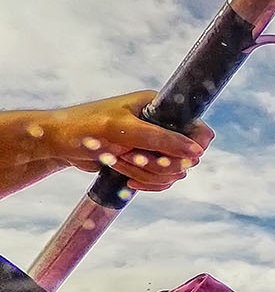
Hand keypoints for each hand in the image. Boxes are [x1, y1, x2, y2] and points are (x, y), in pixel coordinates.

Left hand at [43, 91, 213, 191]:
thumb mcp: (125, 130)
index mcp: (160, 108)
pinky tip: (125, 178)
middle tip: (132, 158)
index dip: (193, 148)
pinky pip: (161, 181)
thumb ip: (162, 139)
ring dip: (146, 175)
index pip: (198, 130)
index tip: (180, 160)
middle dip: (159, 165)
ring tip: (119, 163)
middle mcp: (161, 126)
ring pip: (172, 173)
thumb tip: (195, 152)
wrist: (59, 143)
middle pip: (186, 158)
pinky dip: (145, 183)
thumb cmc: (86, 127)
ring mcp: (154, 145)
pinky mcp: (145, 162)